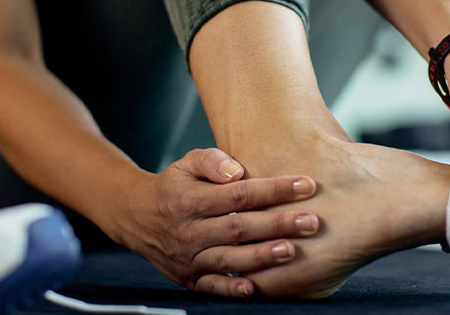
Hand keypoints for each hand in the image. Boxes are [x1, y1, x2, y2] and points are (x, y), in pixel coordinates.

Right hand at [111, 148, 319, 296]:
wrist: (136, 217)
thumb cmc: (173, 186)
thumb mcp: (186, 163)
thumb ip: (212, 161)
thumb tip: (236, 172)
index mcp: (191, 201)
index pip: (239, 194)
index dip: (274, 189)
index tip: (307, 185)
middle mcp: (190, 231)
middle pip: (240, 227)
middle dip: (278, 224)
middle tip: (312, 221)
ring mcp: (189, 258)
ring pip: (230, 258)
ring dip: (262, 256)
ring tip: (292, 250)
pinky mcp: (189, 278)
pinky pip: (212, 286)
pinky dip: (232, 289)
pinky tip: (255, 288)